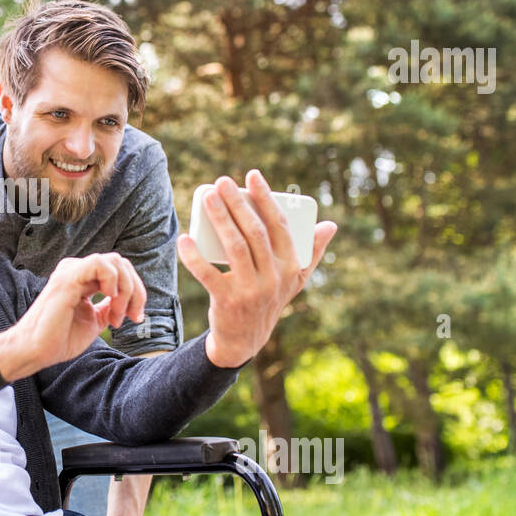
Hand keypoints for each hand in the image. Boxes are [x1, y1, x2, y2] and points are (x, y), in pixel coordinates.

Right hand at [0, 253, 146, 381]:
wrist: (37, 350)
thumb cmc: (59, 339)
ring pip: (115, 261)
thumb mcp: (94, 321)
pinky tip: (109, 298)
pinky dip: (113, 280)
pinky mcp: (68, 278)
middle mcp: (77, 271)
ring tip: (116, 314)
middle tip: (132, 316)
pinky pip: (99, 263)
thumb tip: (126, 303)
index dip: (136, 292)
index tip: (135, 318)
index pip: (120, 272)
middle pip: (122, 264)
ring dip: (126, 288)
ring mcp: (72, 272)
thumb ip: (108, 308)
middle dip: (136, 291)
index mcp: (84, 279)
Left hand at [177, 169, 336, 368]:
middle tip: (222, 182)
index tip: (252, 175)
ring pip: (234, 248)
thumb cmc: (269, 299)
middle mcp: (274, 278)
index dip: (266, 198)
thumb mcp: (294, 279)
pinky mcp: (227, 302)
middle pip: (255, 233)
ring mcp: (251, 291)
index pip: (279, 226)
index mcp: (291, 266)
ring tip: (207, 198)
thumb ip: (312, 252)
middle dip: (238, 203)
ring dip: (220, 219)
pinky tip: (185, 239)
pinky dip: (195, 257)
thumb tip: (330, 225)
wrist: (245, 340)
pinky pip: (209, 274)